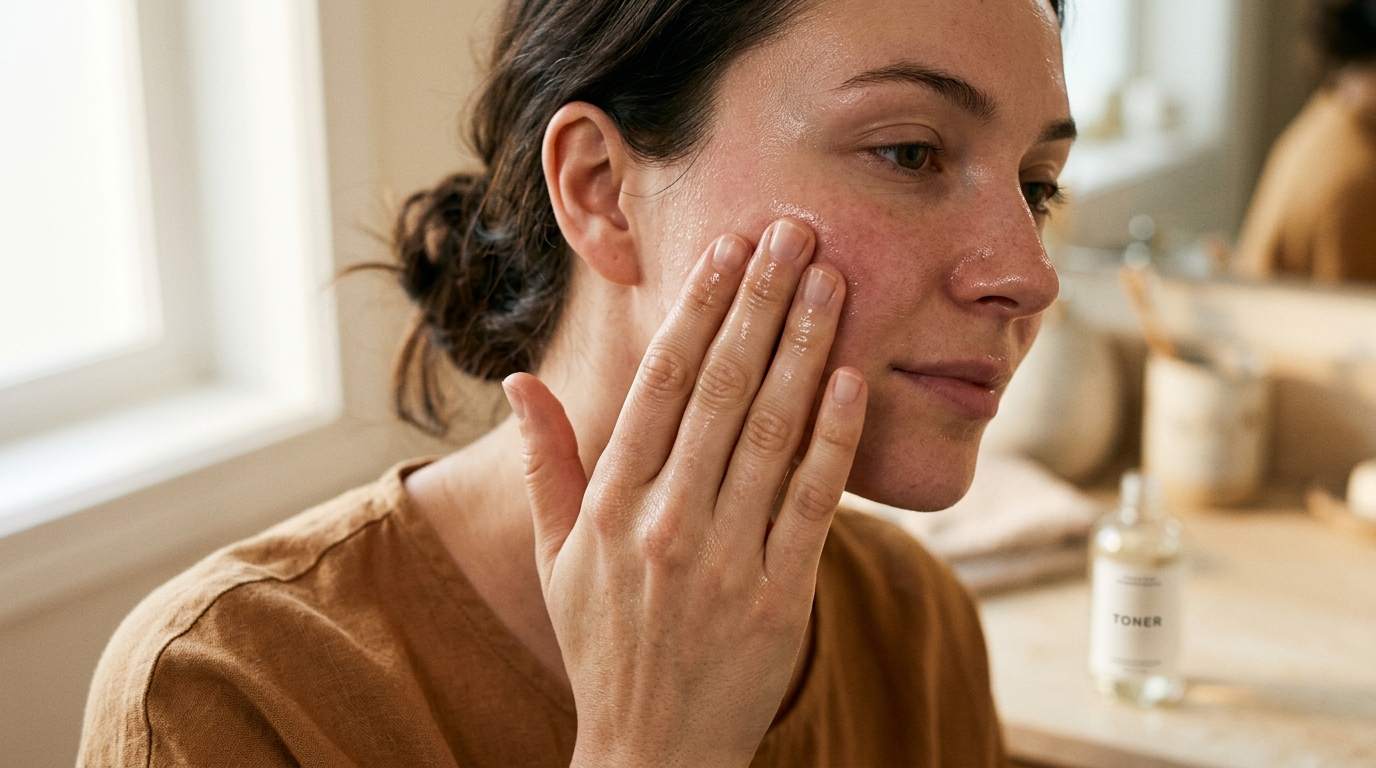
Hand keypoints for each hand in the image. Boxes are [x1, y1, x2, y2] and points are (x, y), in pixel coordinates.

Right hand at [503, 218, 866, 767]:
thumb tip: (516, 381)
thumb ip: (544, 463)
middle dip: (761, 304)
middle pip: (720, 392)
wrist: (652, 751)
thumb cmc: (603, 642)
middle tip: (796, 232)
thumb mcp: (556, 556)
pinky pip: (811, 505)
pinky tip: (852, 379)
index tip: (728, 250)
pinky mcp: (780, 599)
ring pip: (769, 434)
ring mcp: (724, 562)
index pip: (659, 386)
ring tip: (832, 281)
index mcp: (609, 507)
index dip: (697, 310)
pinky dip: (833, 439)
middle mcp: (664, 524)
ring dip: (804, 350)